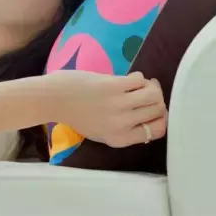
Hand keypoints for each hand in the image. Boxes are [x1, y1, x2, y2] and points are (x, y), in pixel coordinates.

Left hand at [47, 71, 167, 147]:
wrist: (54, 99)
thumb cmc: (76, 115)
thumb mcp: (101, 132)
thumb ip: (124, 129)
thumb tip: (149, 115)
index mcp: (120, 139)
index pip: (157, 131)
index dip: (160, 118)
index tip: (154, 110)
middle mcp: (123, 124)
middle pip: (158, 111)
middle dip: (156, 99)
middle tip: (148, 92)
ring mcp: (120, 105)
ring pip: (154, 94)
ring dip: (151, 86)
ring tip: (141, 84)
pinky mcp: (114, 86)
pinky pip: (139, 80)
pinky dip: (138, 77)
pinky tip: (129, 78)